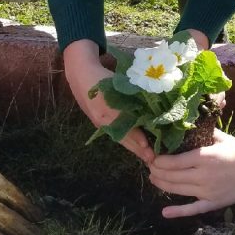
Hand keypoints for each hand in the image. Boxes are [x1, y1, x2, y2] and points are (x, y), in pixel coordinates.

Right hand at [63, 40, 153, 162]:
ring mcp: (100, 123)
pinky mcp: (99, 124)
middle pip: (123, 137)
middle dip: (138, 148)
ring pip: (119, 138)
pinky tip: (135, 147)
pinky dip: (125, 142)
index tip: (147, 144)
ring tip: (146, 157)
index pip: (126, 125)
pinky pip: (114, 135)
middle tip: (152, 159)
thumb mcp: (119, 83)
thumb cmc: (103, 77)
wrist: (80, 76)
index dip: (137, 136)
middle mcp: (104, 118)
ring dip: (133, 148)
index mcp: (109, 108)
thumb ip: (134, 94)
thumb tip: (154, 104)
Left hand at [148, 124, 234, 217]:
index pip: (172, 162)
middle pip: (171, 176)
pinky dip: (178, 212)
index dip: (158, 161)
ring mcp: (207, 191)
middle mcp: (202, 176)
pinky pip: (192, 209)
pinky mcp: (213, 203)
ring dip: (162, 184)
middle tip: (150, 167)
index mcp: (204, 157)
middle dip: (156, 172)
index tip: (152, 157)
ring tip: (153, 179)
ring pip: (177, 190)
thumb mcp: (219, 137)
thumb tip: (184, 126)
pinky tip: (164, 212)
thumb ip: (201, 133)